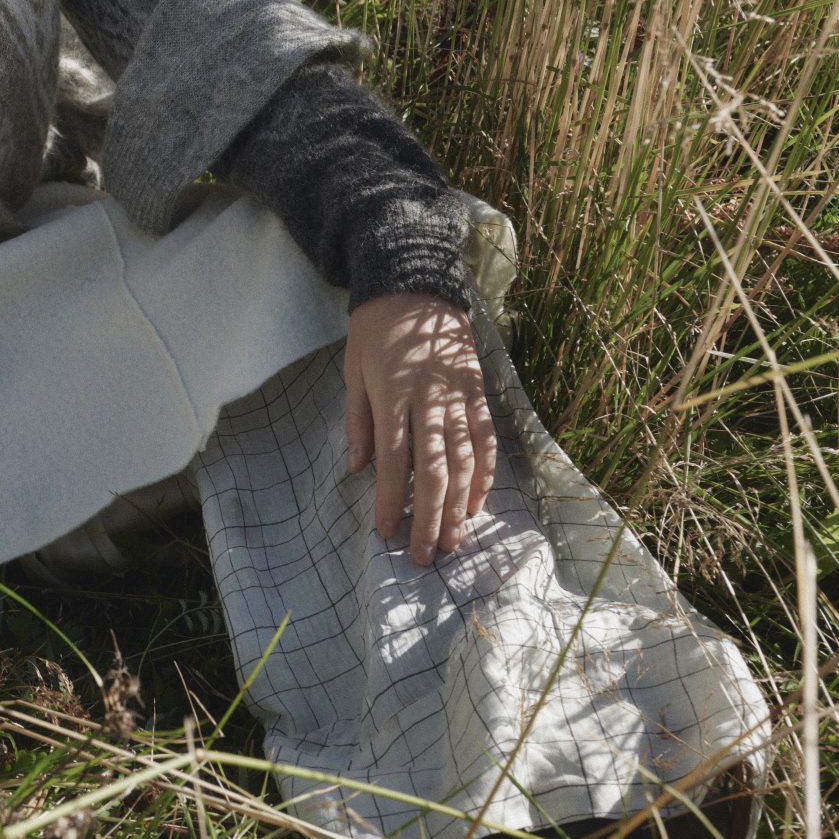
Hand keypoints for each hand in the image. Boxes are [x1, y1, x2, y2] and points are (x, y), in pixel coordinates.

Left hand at [344, 292, 494, 565]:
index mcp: (392, 392)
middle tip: (426, 555)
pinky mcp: (478, 390)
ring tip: (455, 540)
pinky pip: (486, 438)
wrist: (415, 282)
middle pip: (433, 469)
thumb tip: (355, 469)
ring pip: (464, 460)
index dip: (390, 499)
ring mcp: (459, 394)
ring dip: (460, 505)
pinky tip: (478, 501)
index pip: (392, 458)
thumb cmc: (375, 329)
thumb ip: (358, 420)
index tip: (386, 532)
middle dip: (429, 516)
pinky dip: (485, 472)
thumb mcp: (351, 368)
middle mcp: (429, 397)